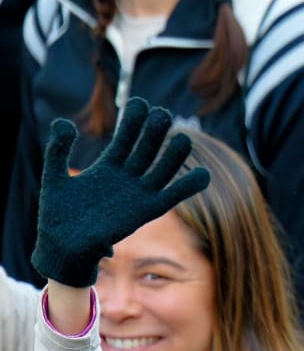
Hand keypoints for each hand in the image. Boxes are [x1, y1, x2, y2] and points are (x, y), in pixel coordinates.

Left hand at [34, 100, 209, 290]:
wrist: (62, 247)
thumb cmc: (56, 216)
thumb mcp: (53, 178)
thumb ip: (57, 150)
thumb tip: (63, 122)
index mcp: (107, 168)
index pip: (125, 138)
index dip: (133, 121)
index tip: (139, 102)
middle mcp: (126, 178)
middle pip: (146, 148)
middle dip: (154, 131)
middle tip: (161, 113)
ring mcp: (138, 193)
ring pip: (162, 168)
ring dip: (173, 154)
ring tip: (182, 138)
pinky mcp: (146, 211)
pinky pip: (172, 196)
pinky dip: (189, 186)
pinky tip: (204, 175)